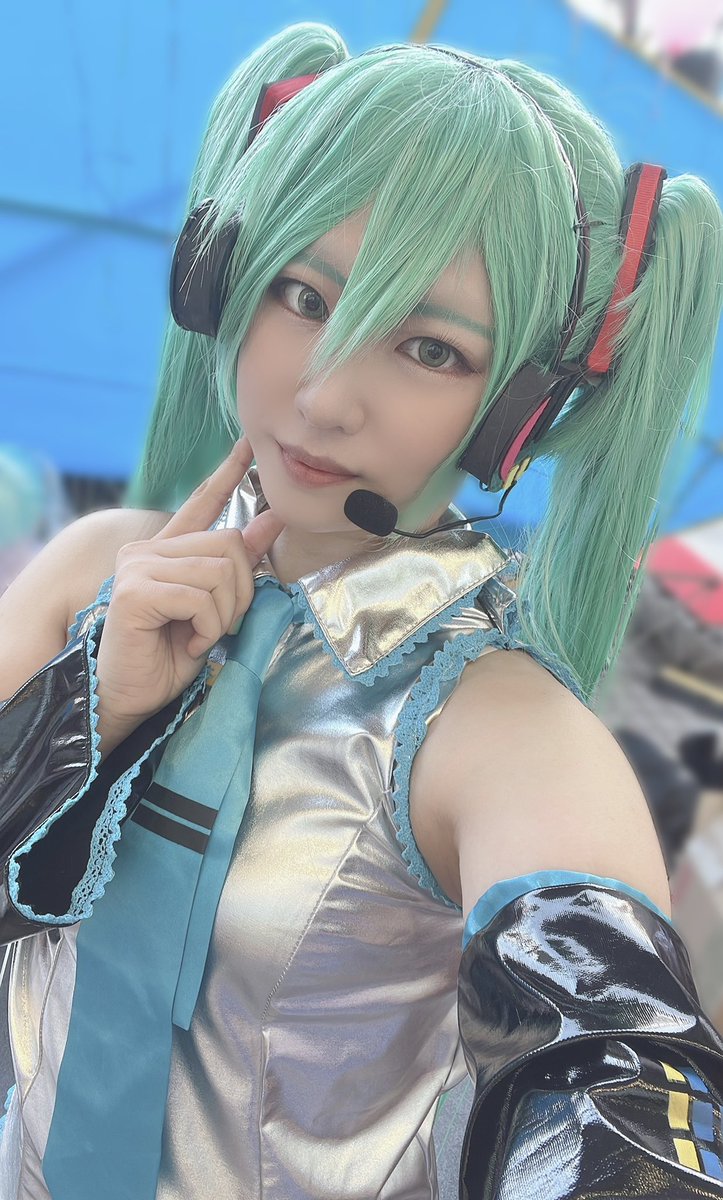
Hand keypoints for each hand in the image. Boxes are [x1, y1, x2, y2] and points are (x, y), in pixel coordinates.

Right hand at [95, 437, 282, 751]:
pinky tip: (191, 643)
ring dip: (224, 615)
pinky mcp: (135, 592)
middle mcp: (147, 549)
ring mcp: (137, 567)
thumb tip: (271, 520)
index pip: (201, 502)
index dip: (227, 473)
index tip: (248, 447)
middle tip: (220, 625)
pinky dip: (208, 627)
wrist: (132, 696)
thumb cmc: (170, 657)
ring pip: (218, 573)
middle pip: (228, 546)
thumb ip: (236, 564)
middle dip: (241, 593)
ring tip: (202, 636)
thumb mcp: (214, 606)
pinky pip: (199, 598)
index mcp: (165, 550)